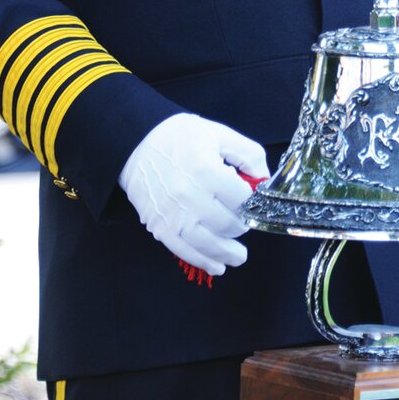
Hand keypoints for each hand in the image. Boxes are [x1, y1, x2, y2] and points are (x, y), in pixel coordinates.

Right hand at [119, 114, 266, 276]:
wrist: (134, 144)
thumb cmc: (178, 137)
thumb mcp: (218, 133)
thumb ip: (248, 153)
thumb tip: (264, 178)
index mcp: (206, 169)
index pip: (241, 199)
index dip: (252, 203)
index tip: (252, 202)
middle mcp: (189, 195)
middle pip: (227, 224)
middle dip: (241, 226)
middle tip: (244, 223)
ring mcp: (173, 214)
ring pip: (207, 244)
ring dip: (227, 254)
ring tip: (239, 257)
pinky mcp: (159, 226)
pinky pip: (184, 250)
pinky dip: (203, 261)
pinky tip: (217, 266)